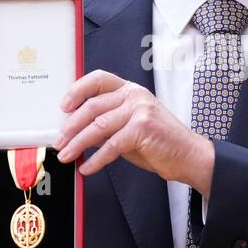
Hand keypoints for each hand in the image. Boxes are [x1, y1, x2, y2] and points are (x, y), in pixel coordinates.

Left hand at [54, 69, 214, 196]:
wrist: (188, 155)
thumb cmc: (160, 142)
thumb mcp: (129, 127)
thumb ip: (107, 124)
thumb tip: (77, 131)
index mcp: (130, 90)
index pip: (98, 80)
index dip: (77, 91)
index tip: (63, 107)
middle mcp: (134, 95)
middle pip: (92, 107)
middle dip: (71, 127)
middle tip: (59, 141)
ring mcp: (139, 110)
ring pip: (98, 127)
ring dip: (77, 144)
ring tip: (66, 155)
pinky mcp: (142, 128)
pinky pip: (111, 145)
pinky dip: (96, 160)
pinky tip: (87, 167)